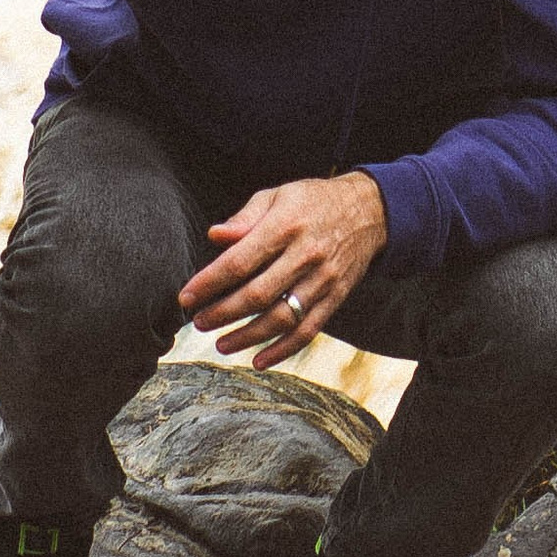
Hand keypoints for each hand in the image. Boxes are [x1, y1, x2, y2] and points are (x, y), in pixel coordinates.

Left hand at [180, 174, 387, 367]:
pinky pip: (308, 330)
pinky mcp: (336, 297)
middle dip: (223, 313)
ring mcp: (323, 279)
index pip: (240, 261)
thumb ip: (244, 218)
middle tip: (199, 322)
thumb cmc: (312, 201)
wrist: (370, 210)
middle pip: (258, 295)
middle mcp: (306, 255)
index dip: (209, 282)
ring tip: (221, 344)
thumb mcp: (277, 196)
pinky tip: (259, 360)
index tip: (186, 297)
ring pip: (282, 318)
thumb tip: (214, 236)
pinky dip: (283, 350)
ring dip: (247, 337)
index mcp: (286, 225)